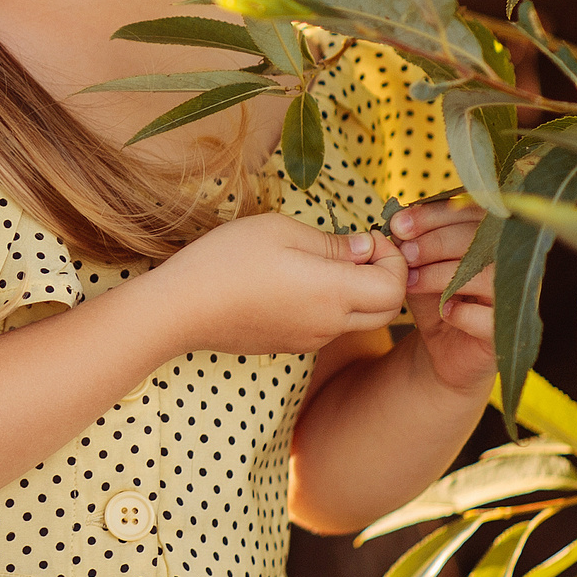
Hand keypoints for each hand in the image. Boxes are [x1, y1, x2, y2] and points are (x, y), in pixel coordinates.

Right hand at [154, 211, 408, 355]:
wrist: (180, 309)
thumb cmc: (226, 261)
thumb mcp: (279, 231)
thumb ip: (332, 242)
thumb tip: (366, 247)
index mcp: (333, 292)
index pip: (395, 286)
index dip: (393, 258)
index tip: (367, 237)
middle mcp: (329, 324)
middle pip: (386, 309)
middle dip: (384, 277)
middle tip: (356, 250)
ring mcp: (310, 340)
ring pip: (357, 319)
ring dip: (356, 292)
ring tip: (318, 262)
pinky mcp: (290, 345)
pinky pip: (327, 327)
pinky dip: (329, 306)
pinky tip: (293, 283)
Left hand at [392, 199, 494, 394]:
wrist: (441, 347)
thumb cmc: (434, 297)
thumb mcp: (419, 266)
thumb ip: (413, 245)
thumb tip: (398, 223)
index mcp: (493, 240)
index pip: (473, 213)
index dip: (435, 215)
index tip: (398, 224)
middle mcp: (511, 265)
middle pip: (484, 241)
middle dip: (437, 242)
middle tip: (405, 252)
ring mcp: (513, 299)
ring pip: (487, 277)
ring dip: (443, 274)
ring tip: (412, 281)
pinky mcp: (505, 332)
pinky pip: (489, 318)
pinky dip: (462, 312)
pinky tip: (443, 310)